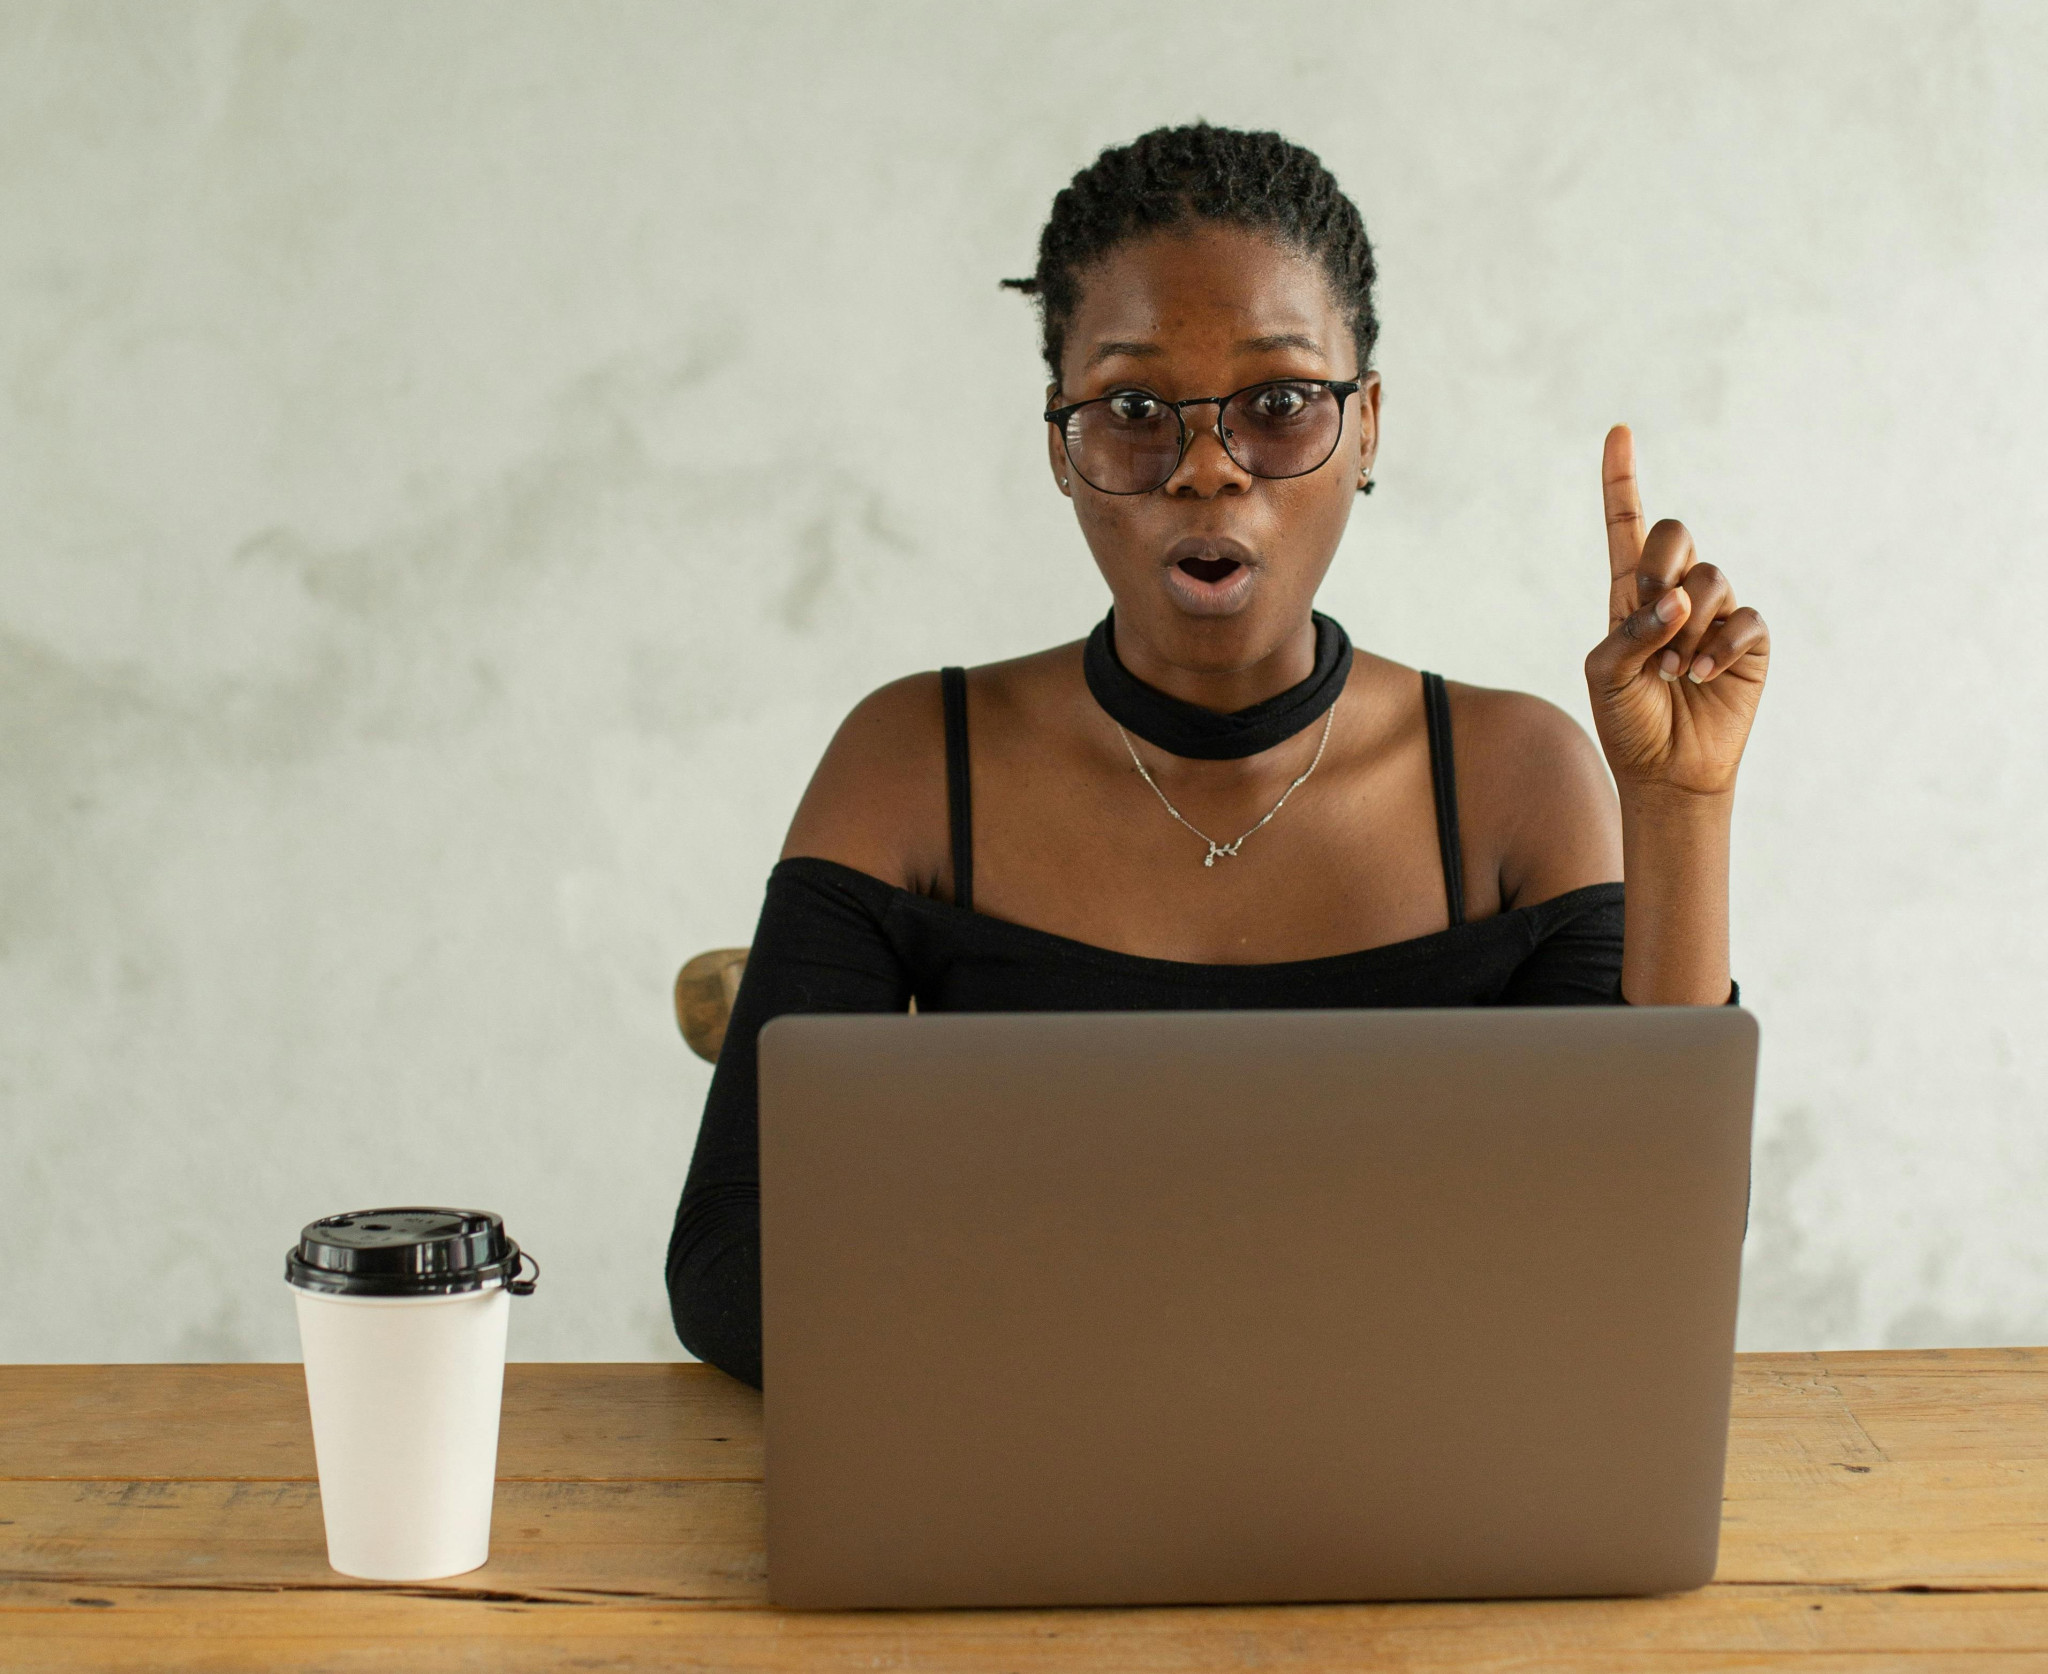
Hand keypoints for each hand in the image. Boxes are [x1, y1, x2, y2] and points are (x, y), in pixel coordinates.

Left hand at [1585, 425, 1768, 797]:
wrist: (1665, 771)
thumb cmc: (1628, 721)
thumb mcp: (1607, 675)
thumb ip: (1631, 631)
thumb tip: (1679, 598)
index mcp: (1630, 595)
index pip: (1626, 527)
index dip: (1621, 480)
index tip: (1617, 432)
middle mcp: (1675, 594)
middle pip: (1675, 533)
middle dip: (1661, 564)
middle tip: (1652, 611)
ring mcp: (1716, 614)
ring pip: (1711, 579)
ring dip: (1686, 627)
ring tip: (1671, 671)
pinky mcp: (1749, 641)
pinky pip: (1743, 620)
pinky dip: (1718, 647)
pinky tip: (1699, 677)